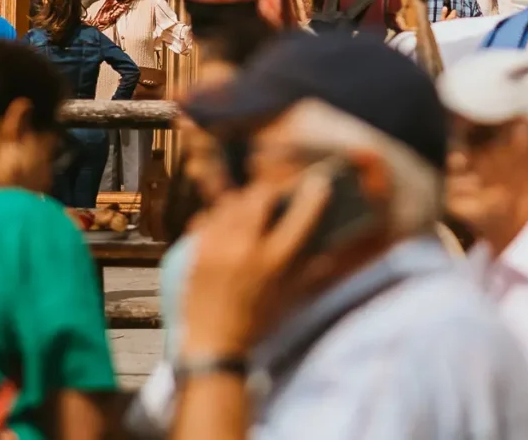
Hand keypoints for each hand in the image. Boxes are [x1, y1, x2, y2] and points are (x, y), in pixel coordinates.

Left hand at [179, 169, 334, 357]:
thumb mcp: (291, 296)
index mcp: (274, 261)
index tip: (320, 182)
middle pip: (261, 196)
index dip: (314, 193)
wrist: (213, 344)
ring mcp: (217, 247)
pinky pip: (208, 217)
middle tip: (276, 195)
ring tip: (250, 209)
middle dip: (272, 191)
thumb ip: (312, 269)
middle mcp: (246, 249)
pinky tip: (226, 226)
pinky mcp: (197, 252)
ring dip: (245, 201)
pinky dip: (219, 216)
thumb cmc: (258, 322)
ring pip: (232, 202)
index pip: (301, 215)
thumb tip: (330, 246)